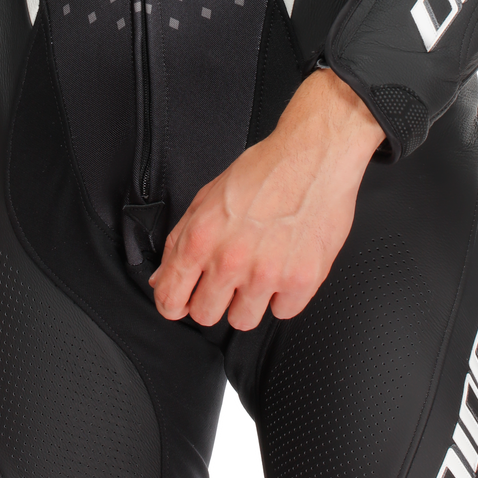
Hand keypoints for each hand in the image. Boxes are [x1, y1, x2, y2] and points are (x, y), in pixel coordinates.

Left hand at [150, 69, 384, 330]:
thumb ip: (180, 241)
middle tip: (227, 278)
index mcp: (202, 239)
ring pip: (243, 321)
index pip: (170, 299)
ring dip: (248, 300)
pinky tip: (284, 266)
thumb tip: (164, 277)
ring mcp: (267, 274)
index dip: (173, 303)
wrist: (314, 157)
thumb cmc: (264, 170)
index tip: (182, 301)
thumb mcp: (208, 197)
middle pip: (206, 316)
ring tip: (259, 270)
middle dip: (213, 300)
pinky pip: (282, 312)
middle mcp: (232, 261)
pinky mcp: (302, 281)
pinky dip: (283, 294)